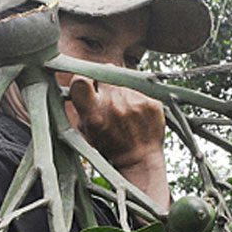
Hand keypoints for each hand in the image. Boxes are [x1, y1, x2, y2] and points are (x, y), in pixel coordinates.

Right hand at [66, 74, 170, 209]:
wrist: (140, 160)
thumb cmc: (112, 147)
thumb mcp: (89, 131)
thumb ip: (83, 107)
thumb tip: (80, 84)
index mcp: (94, 114)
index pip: (81, 81)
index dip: (83, 78)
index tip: (87, 83)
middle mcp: (114, 104)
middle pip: (105, 71)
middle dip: (105, 81)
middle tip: (109, 96)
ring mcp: (134, 101)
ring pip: (124, 81)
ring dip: (122, 91)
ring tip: (126, 112)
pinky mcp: (151, 102)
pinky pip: (140, 89)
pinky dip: (137, 99)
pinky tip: (138, 115)